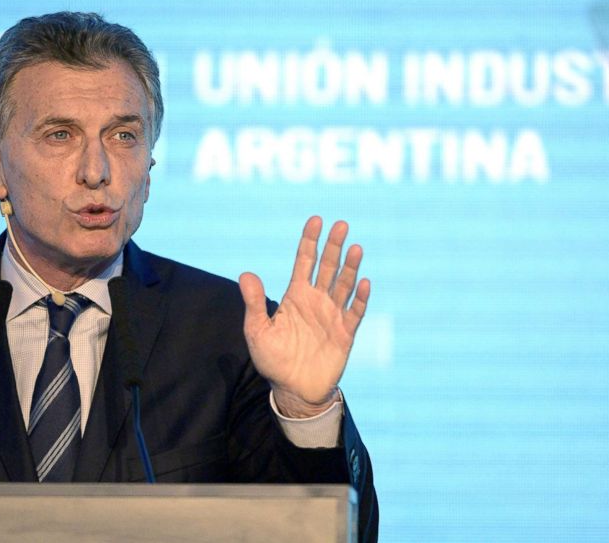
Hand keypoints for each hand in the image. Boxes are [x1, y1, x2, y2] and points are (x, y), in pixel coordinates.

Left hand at [238, 216, 370, 417]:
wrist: (293, 390)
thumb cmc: (273, 360)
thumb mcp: (257, 331)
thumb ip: (253, 303)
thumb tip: (245, 274)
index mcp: (296, 296)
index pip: (305, 261)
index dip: (310, 241)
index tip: (316, 220)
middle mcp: (316, 300)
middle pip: (328, 267)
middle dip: (334, 246)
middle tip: (341, 224)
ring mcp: (332, 315)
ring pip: (344, 285)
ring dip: (350, 267)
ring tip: (355, 248)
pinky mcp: (345, 333)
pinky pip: (355, 312)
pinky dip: (359, 297)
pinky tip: (362, 282)